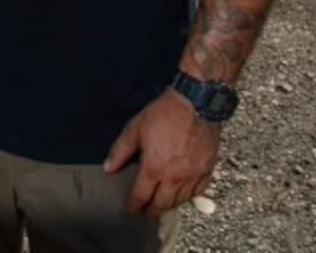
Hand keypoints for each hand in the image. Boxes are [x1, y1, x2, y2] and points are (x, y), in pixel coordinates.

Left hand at [103, 89, 219, 214]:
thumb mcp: (134, 129)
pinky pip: (198, 192)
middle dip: (151, 211)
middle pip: (162, 204)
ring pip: (180, 201)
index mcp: (154, 168)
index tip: (131, 209)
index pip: (141, 196)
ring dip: (169, 206)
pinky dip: (188, 197)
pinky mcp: (207, 170)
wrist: (194, 104)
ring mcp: (193, 176)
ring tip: (161, 205)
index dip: (134, 205)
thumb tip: (108, 169)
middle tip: (145, 212)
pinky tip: (182, 195)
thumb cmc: (163, 114)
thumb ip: (120, 151)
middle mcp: (174, 177)